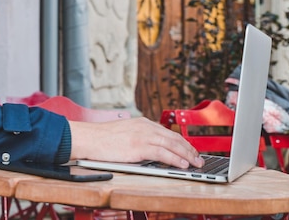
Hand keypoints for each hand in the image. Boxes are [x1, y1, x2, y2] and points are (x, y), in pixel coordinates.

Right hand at [69, 117, 204, 168]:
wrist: (89, 138)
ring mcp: (142, 136)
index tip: (190, 150)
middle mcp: (145, 127)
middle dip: (189, 149)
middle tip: (199, 158)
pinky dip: (175, 159)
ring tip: (196, 163)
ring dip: (187, 155)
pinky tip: (182, 164)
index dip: (182, 142)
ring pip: (172, 144)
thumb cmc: (102, 138)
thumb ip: (139, 137)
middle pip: (174, 137)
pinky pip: (162, 153)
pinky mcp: (138, 146)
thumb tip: (152, 149)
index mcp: (142, 123)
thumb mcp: (125, 133)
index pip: (168, 133)